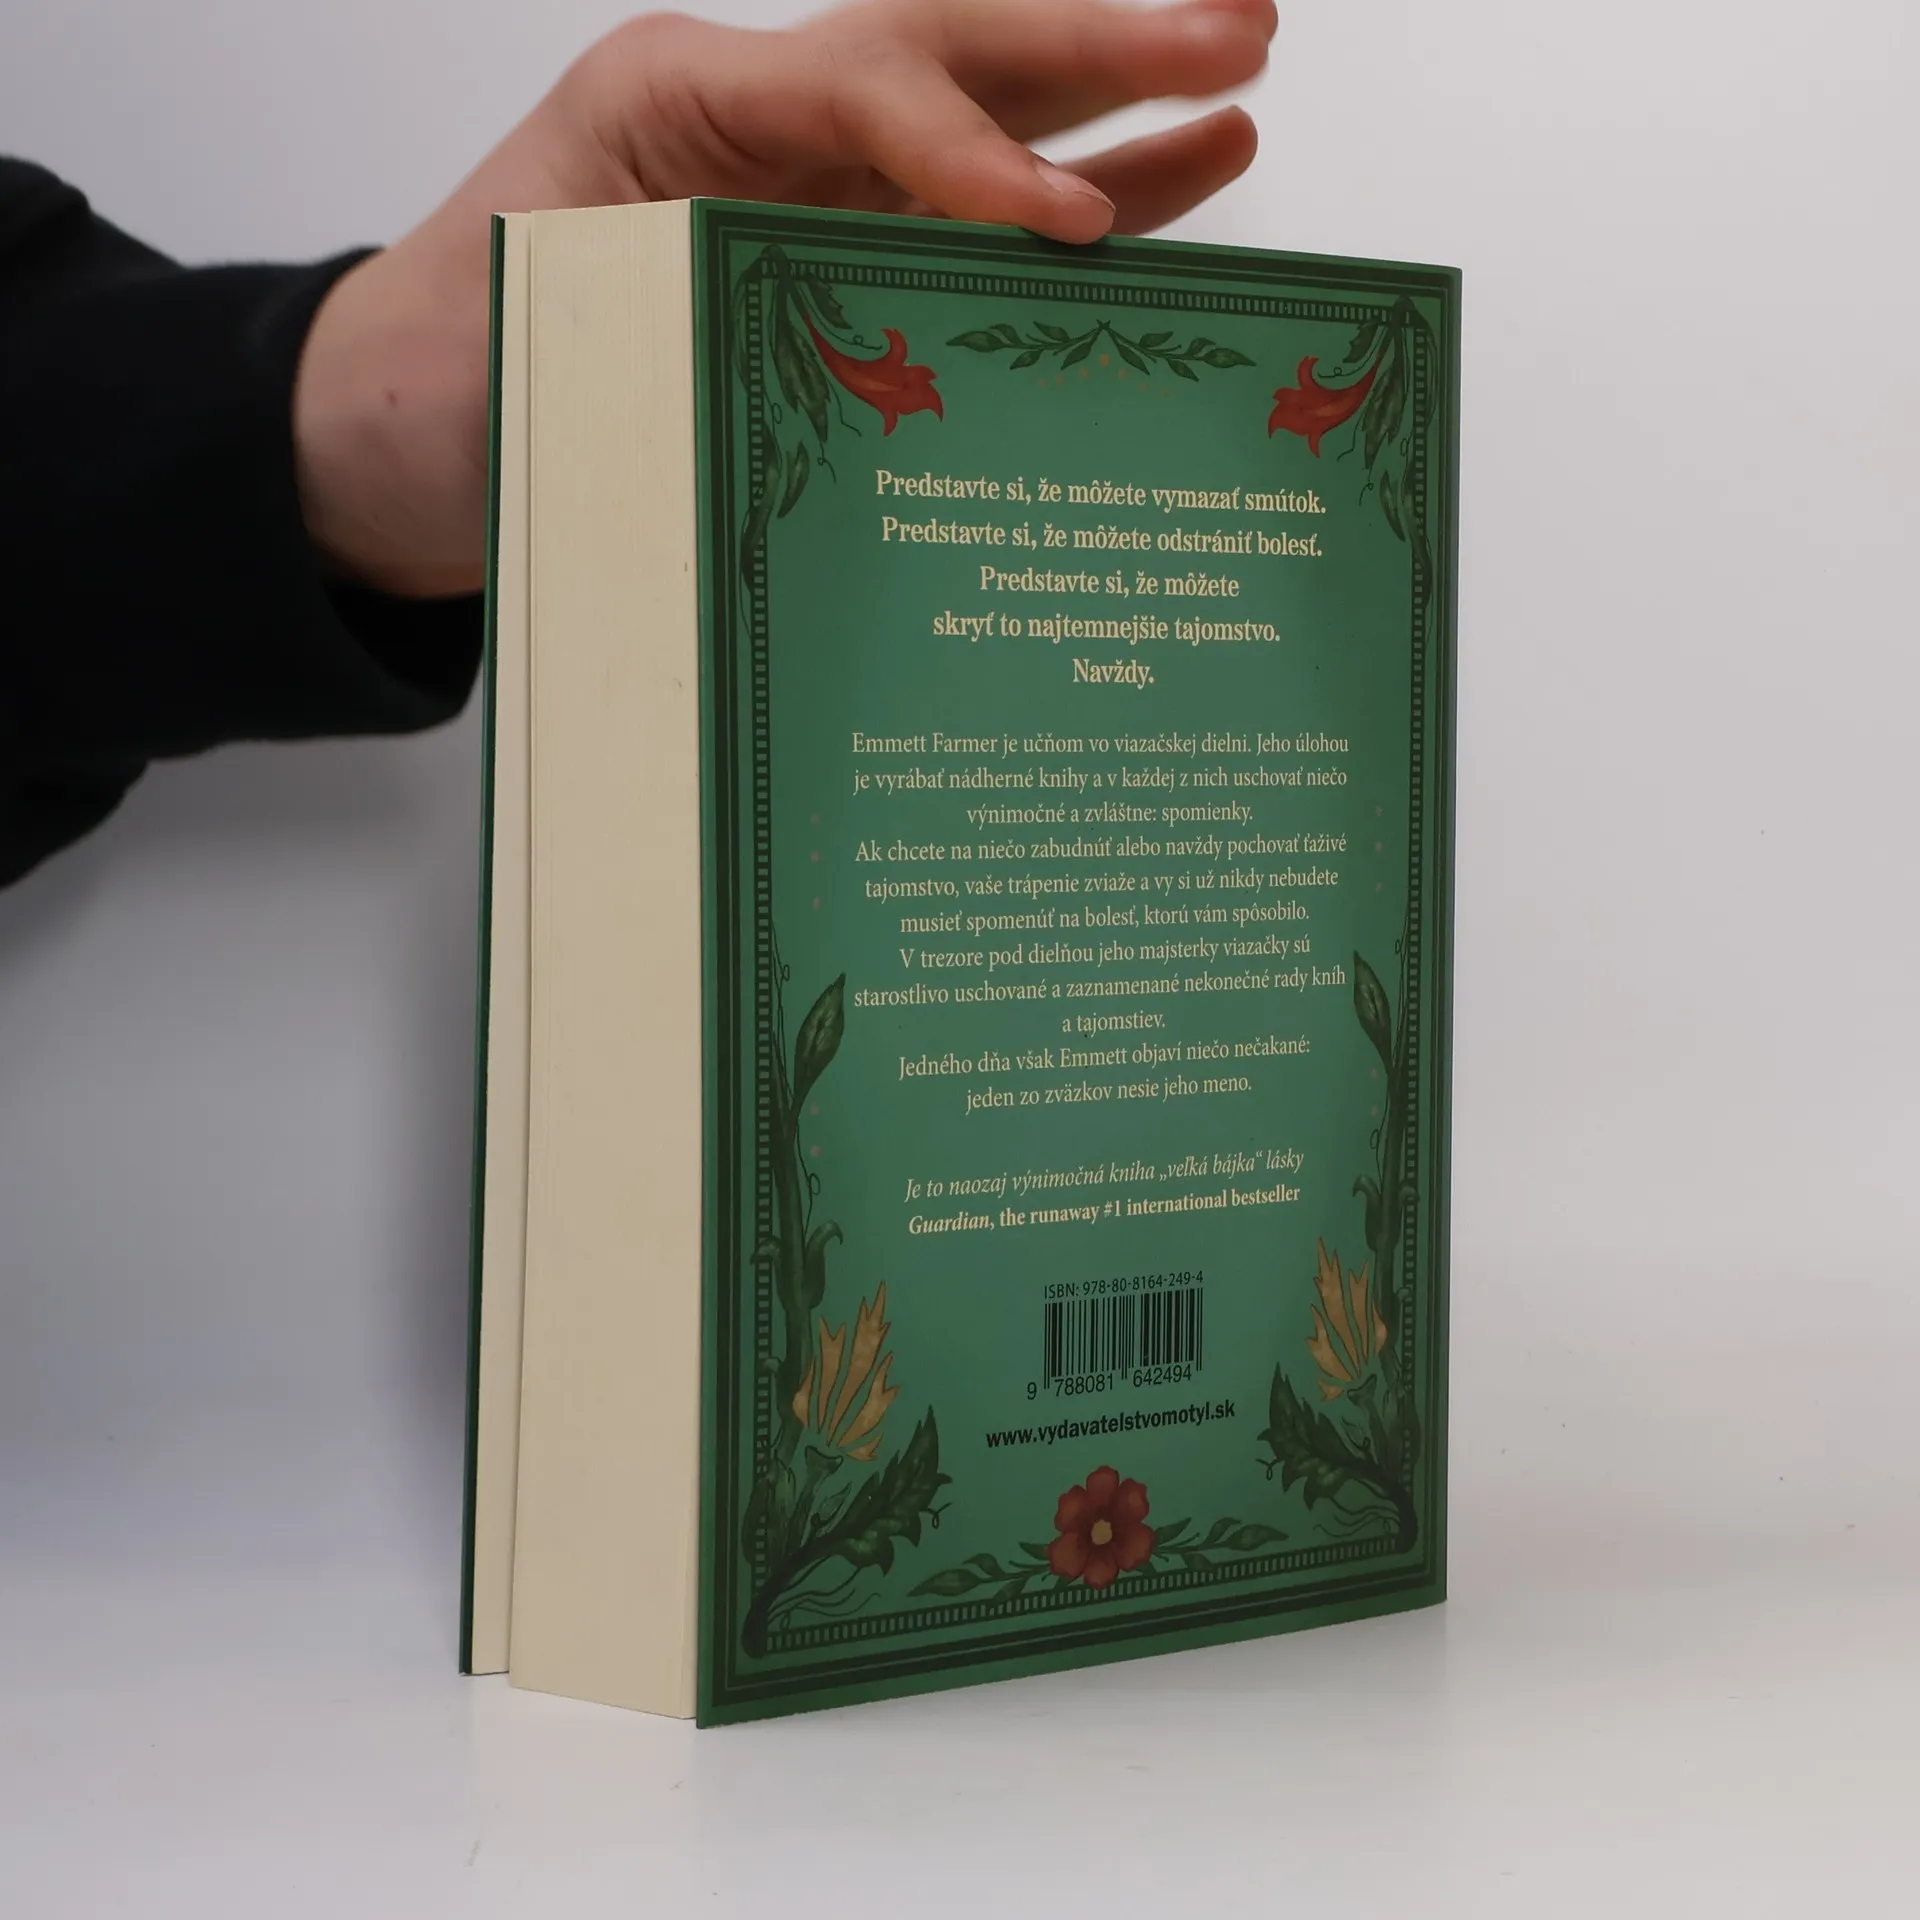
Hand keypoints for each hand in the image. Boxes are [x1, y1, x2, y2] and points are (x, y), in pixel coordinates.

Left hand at [293, 0, 1274, 598]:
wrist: (390, 442)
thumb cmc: (437, 380)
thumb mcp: (537, 333)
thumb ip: (683, 319)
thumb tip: (842, 383)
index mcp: (678, 102)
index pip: (861, 90)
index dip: (970, 150)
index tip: (1066, 223)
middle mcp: (759, 126)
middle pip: (955, 55)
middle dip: (1101, 43)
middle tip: (1238, 26)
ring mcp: (808, 193)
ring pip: (988, 122)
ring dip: (1122, 98)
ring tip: (1247, 73)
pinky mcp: (835, 267)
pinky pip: (974, 224)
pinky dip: (1079, 200)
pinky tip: (1179, 184)